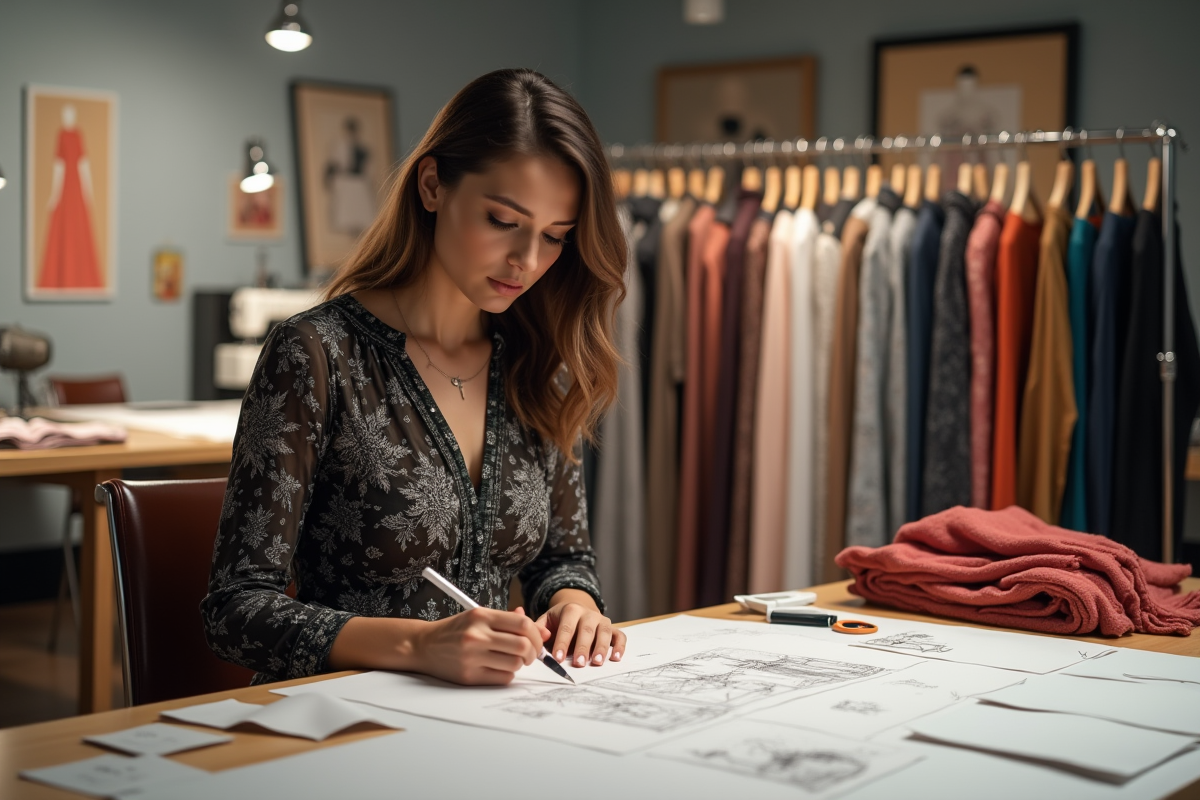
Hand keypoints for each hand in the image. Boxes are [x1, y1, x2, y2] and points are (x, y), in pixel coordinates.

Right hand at [412, 606, 544, 685]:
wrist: (423, 645)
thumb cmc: (455, 630)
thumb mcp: (479, 617)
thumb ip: (509, 622)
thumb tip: (543, 633)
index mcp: (481, 616)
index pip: (522, 623)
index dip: (536, 633)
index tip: (536, 639)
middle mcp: (477, 635)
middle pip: (523, 645)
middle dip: (534, 652)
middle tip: (530, 654)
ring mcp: (472, 657)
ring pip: (515, 663)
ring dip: (520, 664)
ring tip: (513, 660)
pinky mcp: (469, 676)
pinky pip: (503, 678)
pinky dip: (508, 674)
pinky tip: (500, 668)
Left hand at [537, 590, 626, 668]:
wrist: (576, 609)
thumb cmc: (559, 620)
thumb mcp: (546, 620)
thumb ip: (540, 629)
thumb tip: (539, 637)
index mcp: (571, 610)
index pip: (566, 627)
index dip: (562, 643)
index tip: (557, 658)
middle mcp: (589, 614)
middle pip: (587, 630)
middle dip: (583, 647)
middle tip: (578, 663)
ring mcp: (602, 621)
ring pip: (605, 633)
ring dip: (601, 648)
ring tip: (597, 662)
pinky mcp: (612, 628)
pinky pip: (620, 636)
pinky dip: (620, 647)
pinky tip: (616, 658)